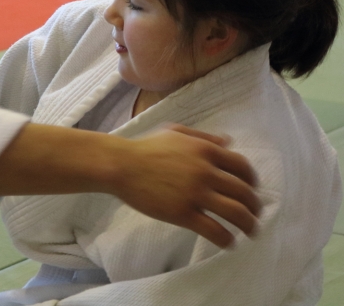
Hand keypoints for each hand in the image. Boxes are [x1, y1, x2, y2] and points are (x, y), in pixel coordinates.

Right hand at [112, 125, 260, 247]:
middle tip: (255, 216)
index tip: (252, 190)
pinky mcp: (183, 213)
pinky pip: (215, 230)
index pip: (243, 167)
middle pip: (245, 192)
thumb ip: (203, 137)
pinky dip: (227, 239)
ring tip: (250, 232)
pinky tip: (229, 243)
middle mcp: (206, 171)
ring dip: (249, 225)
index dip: (253, 181)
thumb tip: (228, 142)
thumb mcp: (176, 133)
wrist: (121, 165)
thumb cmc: (145, 147)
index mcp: (205, 150)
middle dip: (255, 207)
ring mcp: (195, 193)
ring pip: (236, 213)